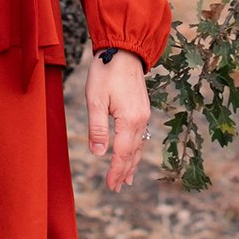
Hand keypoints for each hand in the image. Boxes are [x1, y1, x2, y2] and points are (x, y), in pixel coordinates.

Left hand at [86, 49, 151, 191]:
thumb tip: (99, 153)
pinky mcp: (142, 109)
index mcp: (130, 119)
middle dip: (124, 171)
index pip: (123, 153)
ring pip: (139, 146)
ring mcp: (144, 114)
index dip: (116, 170)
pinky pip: (141, 136)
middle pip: (133, 153)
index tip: (111, 186)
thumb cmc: (106, 72)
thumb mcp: (95, 99)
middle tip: (116, 188)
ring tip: (126, 180)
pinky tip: (133, 155)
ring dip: (132, 164)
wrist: (124, 50)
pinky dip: (136, 150)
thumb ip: (97, 128)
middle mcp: (141, 120)